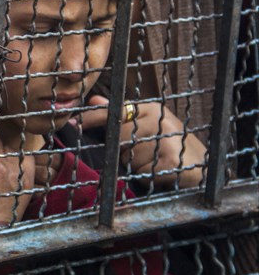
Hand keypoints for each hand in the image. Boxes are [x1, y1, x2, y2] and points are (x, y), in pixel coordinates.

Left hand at [78, 95, 205, 187]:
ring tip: (154, 159)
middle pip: (118, 138)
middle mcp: (158, 120)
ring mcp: (165, 139)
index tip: (72, 122)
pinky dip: (145, 174)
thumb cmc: (169, 144)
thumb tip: (93, 101)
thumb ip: (121, 115)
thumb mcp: (148, 124)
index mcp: (151, 108)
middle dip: (124, 149)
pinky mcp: (169, 160)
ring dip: (135, 163)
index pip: (114, 112)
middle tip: (145, 150)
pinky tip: (159, 169)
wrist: (202, 165)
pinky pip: (140, 171)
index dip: (91, 118)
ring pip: (128, 157)